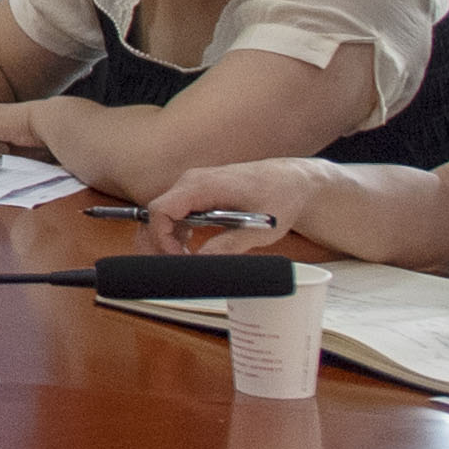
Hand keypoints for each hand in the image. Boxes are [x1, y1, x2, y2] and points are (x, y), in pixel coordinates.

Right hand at [137, 164, 302, 254]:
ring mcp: (193, 187)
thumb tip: (203, 262)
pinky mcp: (198, 195)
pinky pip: (174, 214)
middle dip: (159, 243)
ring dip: (167, 240)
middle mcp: (192, 182)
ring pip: (163, 216)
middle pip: (156, 215)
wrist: (291, 182)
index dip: (162, 239)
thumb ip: (229, 245)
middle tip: (176, 267)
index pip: (160, 210)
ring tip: (183, 261)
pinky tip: (188, 249)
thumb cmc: (279, 197)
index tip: (180, 259)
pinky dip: (175, 234)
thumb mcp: (258, 229)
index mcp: (203, 185)